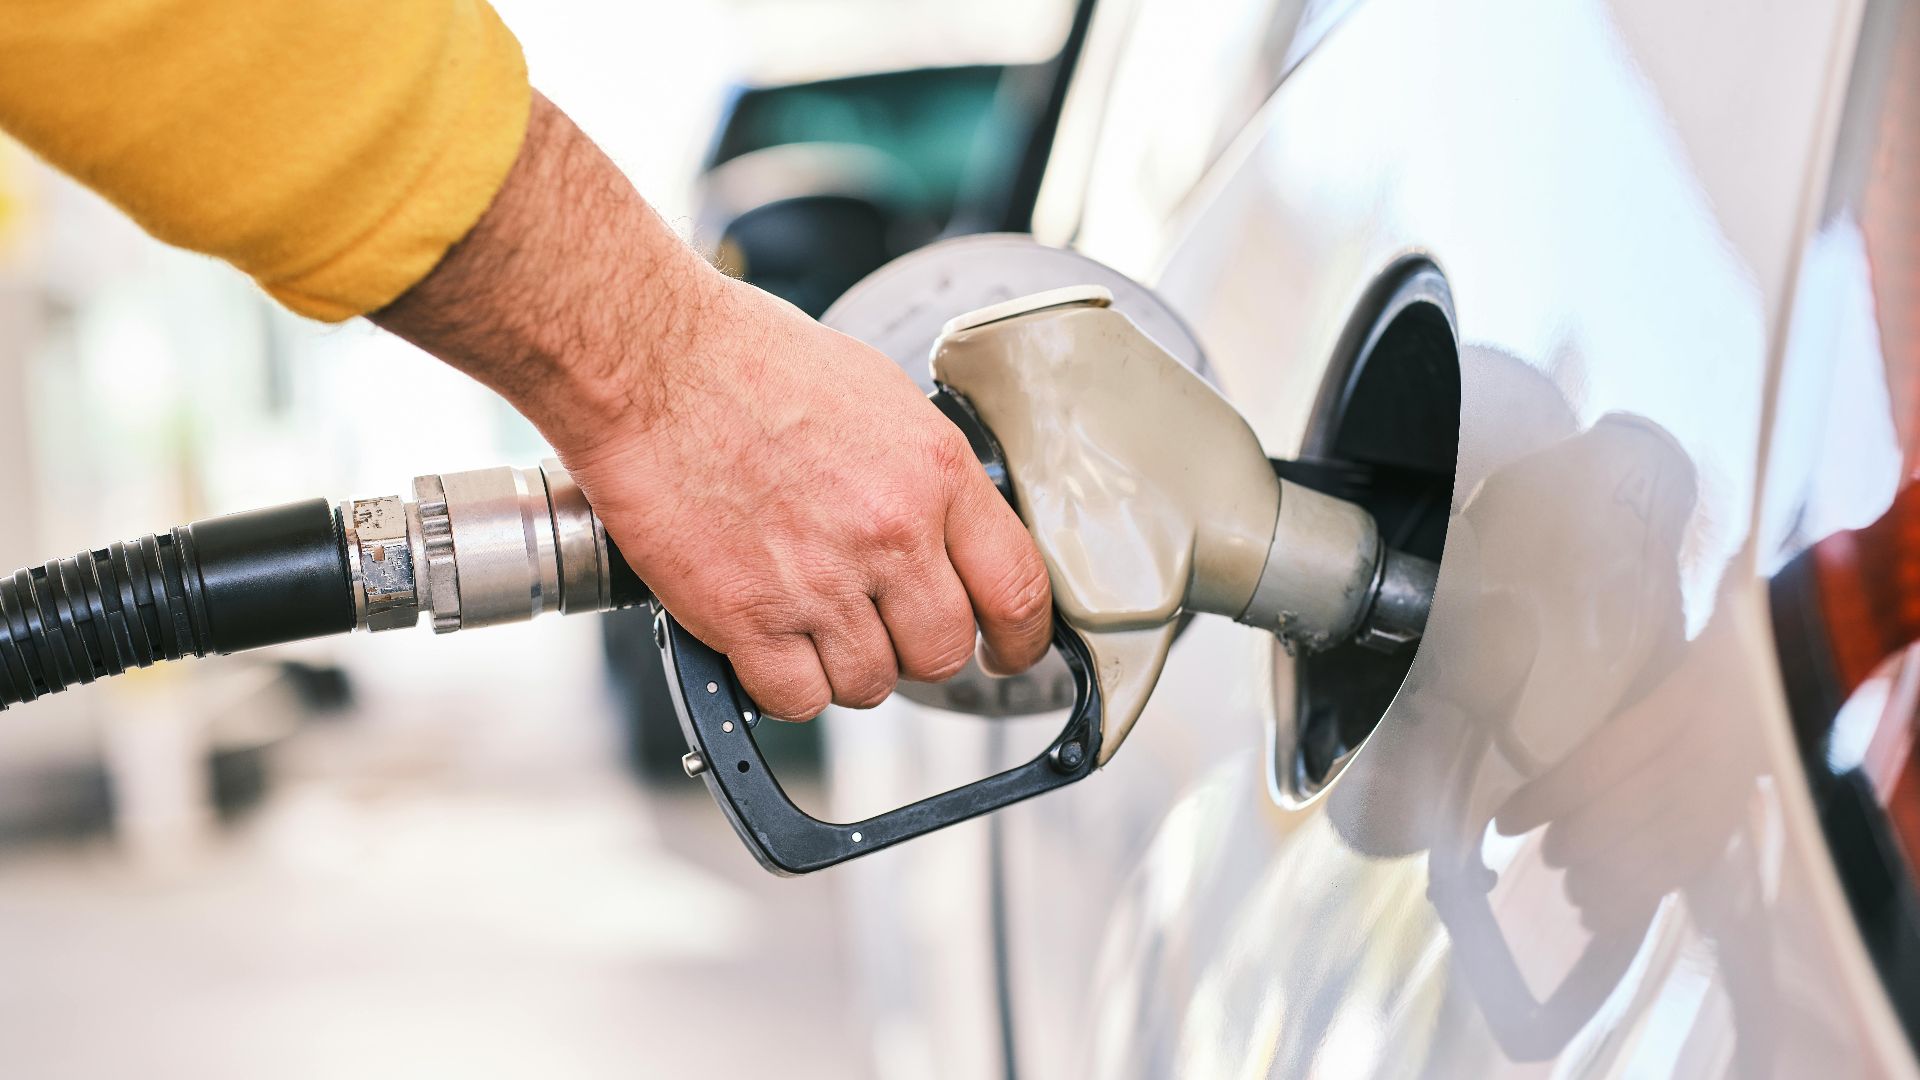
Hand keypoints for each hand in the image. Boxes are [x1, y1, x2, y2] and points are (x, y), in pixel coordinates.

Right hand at [374, 92, 1052, 717]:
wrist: (650, 361)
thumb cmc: (747, 360)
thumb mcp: (877, 395)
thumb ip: (923, 474)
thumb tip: (946, 528)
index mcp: (936, 473)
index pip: (1019, 590)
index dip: (1021, 641)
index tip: (1008, 653)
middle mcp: (891, 534)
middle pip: (943, 653)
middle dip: (915, 649)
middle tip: (880, 626)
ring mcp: (821, 582)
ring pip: (870, 685)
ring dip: (844, 667)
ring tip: (808, 619)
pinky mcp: (748, 617)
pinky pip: (796, 699)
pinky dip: (782, 684)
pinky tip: (765, 641)